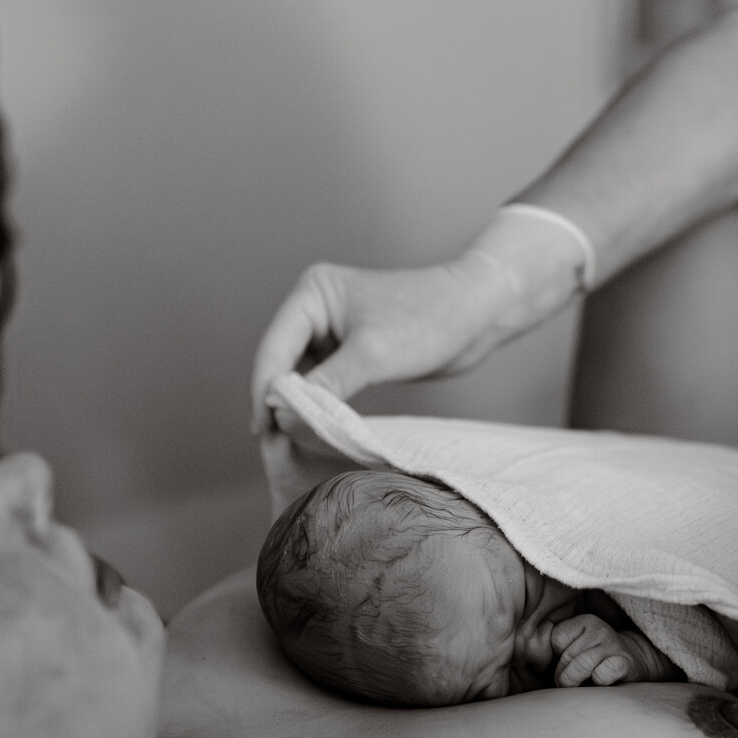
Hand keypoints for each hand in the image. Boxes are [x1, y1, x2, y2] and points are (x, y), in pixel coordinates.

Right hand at [250, 258, 503, 430]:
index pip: (274, 347)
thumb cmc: (430, 320)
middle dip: (277, 401)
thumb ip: (325, 385)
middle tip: (271, 444)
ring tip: (288, 442)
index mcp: (313, 294)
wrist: (477, 314)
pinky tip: (314, 430)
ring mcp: (332, 331)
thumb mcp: (372, 355)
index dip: (264, 390)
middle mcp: (316, 309)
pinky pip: (323, 382)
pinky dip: (318, 405)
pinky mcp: (350, 351)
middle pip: (281, 362)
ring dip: (296, 406)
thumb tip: (283, 414)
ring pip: (300, 376)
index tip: (261, 430)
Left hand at [551, 615, 674, 687]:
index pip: (555, 641)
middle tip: (576, 680)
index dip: (558, 658)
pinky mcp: (624, 663)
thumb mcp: (577, 646)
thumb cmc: (596, 660)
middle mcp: (598, 629)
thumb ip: (556, 649)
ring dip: (578, 683)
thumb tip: (535, 663)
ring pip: (580, 667)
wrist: (635, 663)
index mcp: (584, 621)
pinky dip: (599, 682)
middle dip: (565, 676)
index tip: (569, 662)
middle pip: (565, 658)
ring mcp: (612, 645)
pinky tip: (603, 682)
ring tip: (584, 684)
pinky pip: (602, 675)